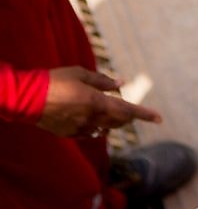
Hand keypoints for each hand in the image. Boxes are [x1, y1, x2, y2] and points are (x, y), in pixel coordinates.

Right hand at [37, 67, 162, 137]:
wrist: (27, 99)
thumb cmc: (55, 81)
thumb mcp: (81, 74)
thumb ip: (102, 81)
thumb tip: (120, 84)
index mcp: (98, 103)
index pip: (129, 111)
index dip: (145, 115)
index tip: (159, 119)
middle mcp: (92, 118)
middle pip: (119, 122)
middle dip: (128, 116)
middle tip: (132, 110)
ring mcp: (80, 128)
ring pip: (105, 129)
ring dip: (113, 123)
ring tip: (113, 113)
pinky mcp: (69, 134)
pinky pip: (90, 133)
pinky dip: (96, 127)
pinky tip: (93, 121)